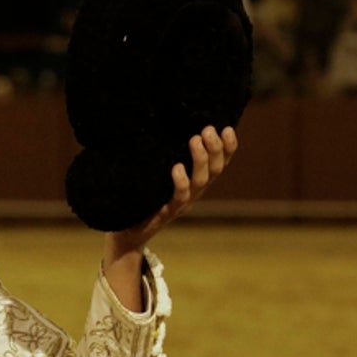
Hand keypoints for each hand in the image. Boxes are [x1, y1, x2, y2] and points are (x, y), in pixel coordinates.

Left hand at [102, 126, 237, 309]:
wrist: (129, 232)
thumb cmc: (144, 197)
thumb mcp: (159, 175)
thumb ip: (167, 156)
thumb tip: (163, 124)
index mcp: (196, 182)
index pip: (220, 163)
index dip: (227, 148)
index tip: (226, 128)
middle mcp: (194, 192)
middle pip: (215, 170)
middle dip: (215, 148)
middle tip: (208, 130)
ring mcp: (182, 204)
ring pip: (200, 182)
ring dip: (200, 159)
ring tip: (195, 139)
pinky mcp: (166, 213)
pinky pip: (178, 198)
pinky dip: (180, 182)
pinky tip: (177, 167)